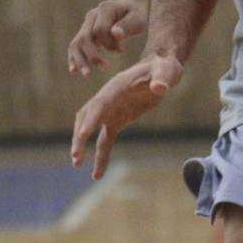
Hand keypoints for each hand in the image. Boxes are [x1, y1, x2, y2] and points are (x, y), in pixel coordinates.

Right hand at [68, 0, 147, 75]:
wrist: (132, 7)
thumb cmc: (137, 14)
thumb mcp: (138, 19)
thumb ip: (127, 26)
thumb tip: (115, 33)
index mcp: (104, 9)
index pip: (99, 31)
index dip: (109, 44)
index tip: (121, 51)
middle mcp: (92, 15)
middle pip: (84, 38)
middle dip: (92, 56)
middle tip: (105, 69)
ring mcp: (87, 23)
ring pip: (77, 43)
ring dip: (80, 60)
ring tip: (87, 74)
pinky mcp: (86, 32)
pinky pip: (77, 45)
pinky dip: (74, 57)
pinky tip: (73, 71)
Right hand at [71, 54, 182, 178]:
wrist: (160, 69)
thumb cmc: (162, 68)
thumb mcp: (166, 71)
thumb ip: (162, 79)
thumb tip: (160, 88)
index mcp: (115, 87)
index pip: (99, 104)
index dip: (91, 119)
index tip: (84, 134)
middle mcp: (107, 99)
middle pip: (87, 117)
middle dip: (79, 136)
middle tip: (76, 156)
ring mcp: (110, 110)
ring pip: (89, 129)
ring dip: (82, 145)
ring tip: (77, 164)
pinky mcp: (116, 120)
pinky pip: (104, 140)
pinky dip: (100, 156)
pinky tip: (97, 174)